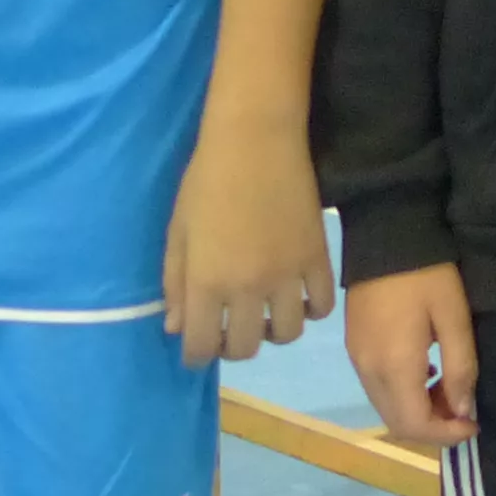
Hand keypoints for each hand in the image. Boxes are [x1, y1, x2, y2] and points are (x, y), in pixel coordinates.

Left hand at [163, 109, 335, 366]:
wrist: (256, 140)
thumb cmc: (206, 181)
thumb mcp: (177, 232)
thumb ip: (175, 283)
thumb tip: (176, 329)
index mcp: (206, 281)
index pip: (200, 346)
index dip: (196, 355)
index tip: (197, 347)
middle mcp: (247, 288)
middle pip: (245, 348)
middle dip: (232, 347)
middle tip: (229, 329)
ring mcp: (287, 276)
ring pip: (287, 334)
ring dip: (272, 332)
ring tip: (265, 314)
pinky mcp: (317, 259)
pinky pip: (321, 307)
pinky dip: (309, 310)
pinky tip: (296, 296)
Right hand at [346, 263, 477, 445]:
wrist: (385, 234)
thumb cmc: (427, 274)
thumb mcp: (454, 317)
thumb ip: (460, 368)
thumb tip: (463, 411)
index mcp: (395, 365)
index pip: (414, 424)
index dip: (446, 435)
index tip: (473, 425)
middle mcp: (369, 370)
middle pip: (397, 423)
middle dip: (432, 428)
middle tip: (463, 412)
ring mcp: (357, 359)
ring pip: (385, 407)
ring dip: (417, 411)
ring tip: (448, 392)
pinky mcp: (354, 347)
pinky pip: (377, 387)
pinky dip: (402, 394)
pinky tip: (425, 372)